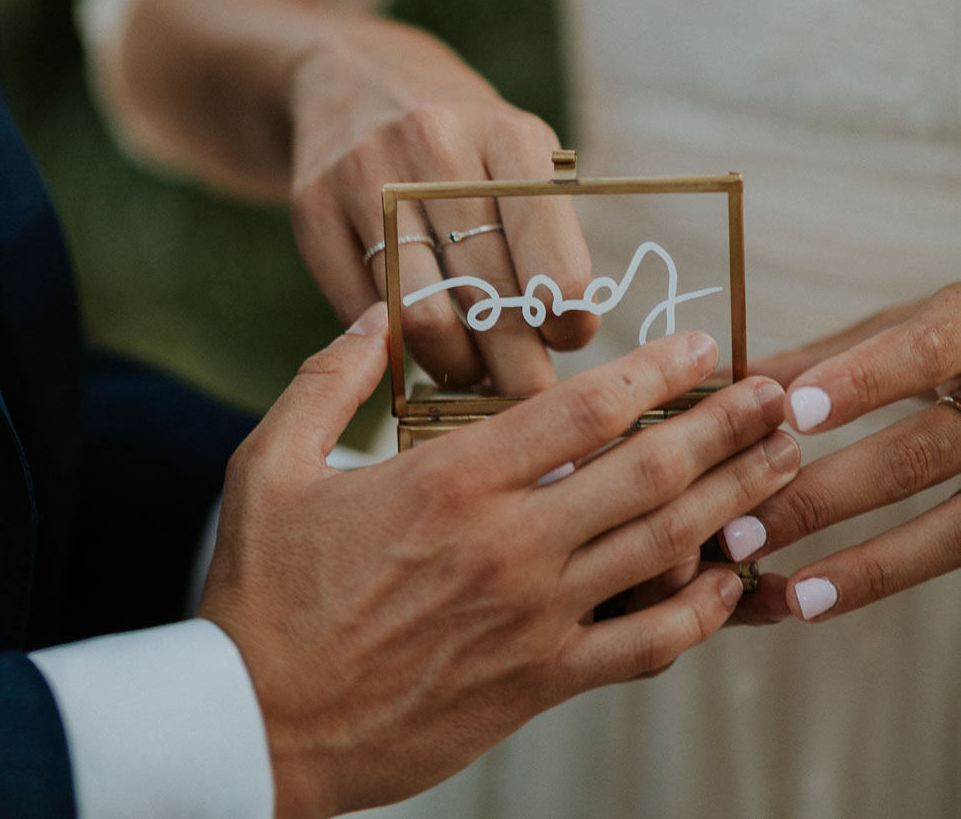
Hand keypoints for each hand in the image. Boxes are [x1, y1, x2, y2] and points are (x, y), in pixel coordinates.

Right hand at [202, 307, 799, 818]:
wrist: (256, 725)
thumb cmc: (260, 591)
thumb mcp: (271, 463)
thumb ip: (327, 378)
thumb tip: (372, 314)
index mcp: (450, 481)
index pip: (583, 410)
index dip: (655, 371)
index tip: (700, 345)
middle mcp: (508, 544)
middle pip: (649, 474)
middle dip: (726, 427)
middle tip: (779, 395)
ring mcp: (533, 618)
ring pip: (662, 551)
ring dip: (733, 501)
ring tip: (782, 463)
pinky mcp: (539, 682)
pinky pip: (644, 648)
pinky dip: (698, 613)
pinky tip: (728, 581)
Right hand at [288, 17, 596, 395]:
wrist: (351, 73)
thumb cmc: (461, 135)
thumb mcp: (518, 152)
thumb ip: (546, 234)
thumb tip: (567, 339)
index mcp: (509, 136)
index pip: (551, 263)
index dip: (566, 322)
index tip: (567, 341)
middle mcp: (436, 149)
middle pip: (486, 301)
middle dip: (516, 368)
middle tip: (527, 393)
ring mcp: (365, 176)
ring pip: (420, 318)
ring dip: (456, 367)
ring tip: (474, 375)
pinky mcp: (311, 205)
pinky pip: (360, 311)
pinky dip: (394, 346)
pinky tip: (417, 347)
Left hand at [724, 285, 960, 625]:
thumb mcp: (918, 326)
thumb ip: (837, 354)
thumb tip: (740, 376)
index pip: (923, 350)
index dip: (863, 380)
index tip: (795, 409)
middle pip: (921, 453)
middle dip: (827, 496)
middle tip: (742, 527)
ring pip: (949, 526)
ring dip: (863, 564)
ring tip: (792, 591)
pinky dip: (890, 576)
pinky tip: (829, 598)